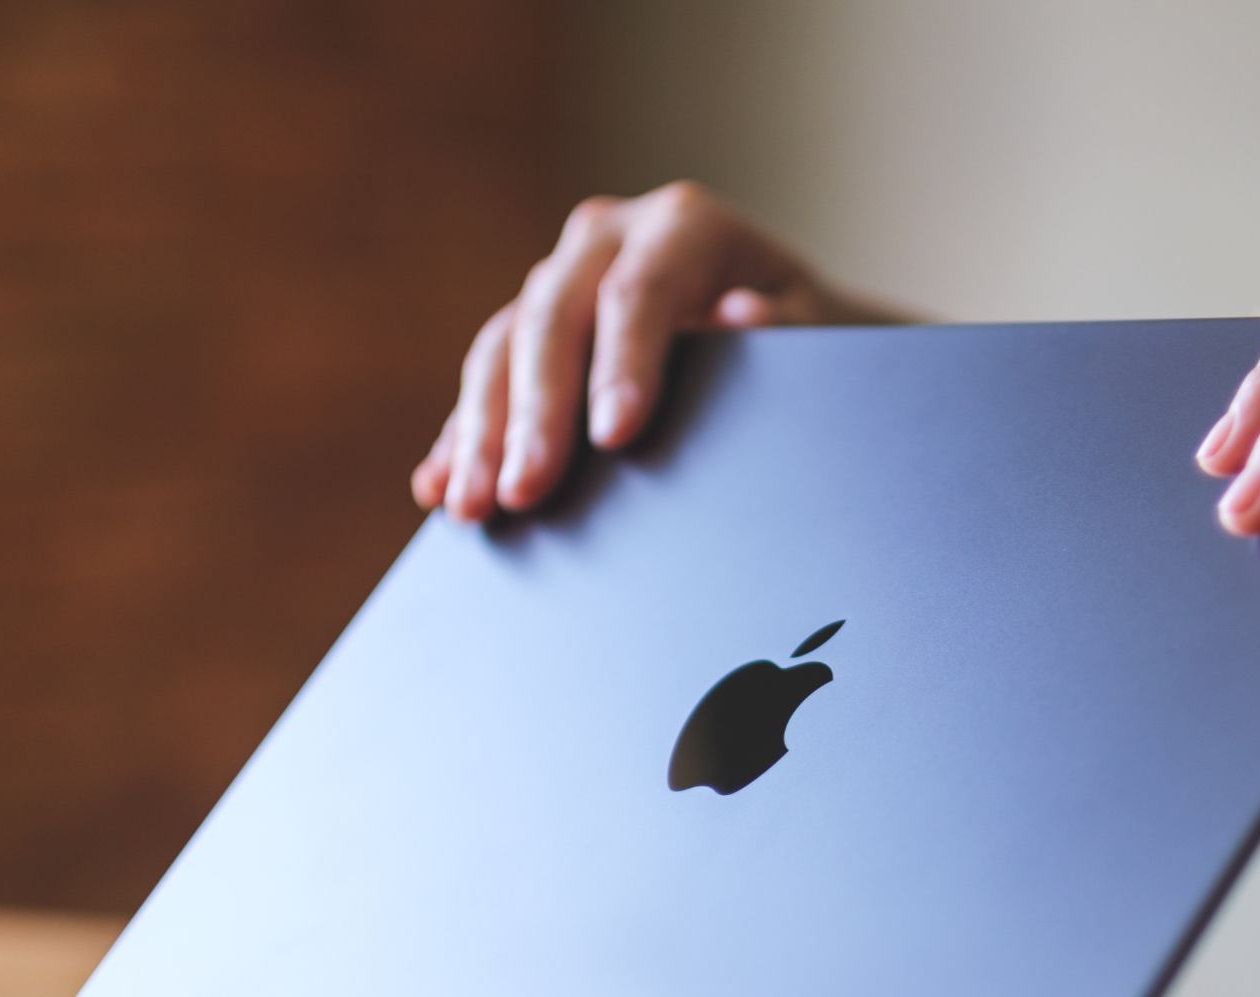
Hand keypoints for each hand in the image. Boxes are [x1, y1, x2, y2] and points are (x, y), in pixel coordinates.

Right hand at [414, 181, 900, 520]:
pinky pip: (485, 378)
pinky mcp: (531, 323)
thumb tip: (741, 319)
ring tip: (473, 508)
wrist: (786, 316)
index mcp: (683, 225)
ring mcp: (560, 277)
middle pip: (552, 320)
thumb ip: (787, 327)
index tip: (614, 438)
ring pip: (503, 346)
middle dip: (535, 414)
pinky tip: (440, 487)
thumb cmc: (807, 327)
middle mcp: (608, 236)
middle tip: (525, 493)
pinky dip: (461, 436)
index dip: (621, 364)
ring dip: (481, 432)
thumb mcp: (820, 326)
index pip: (637, 292)